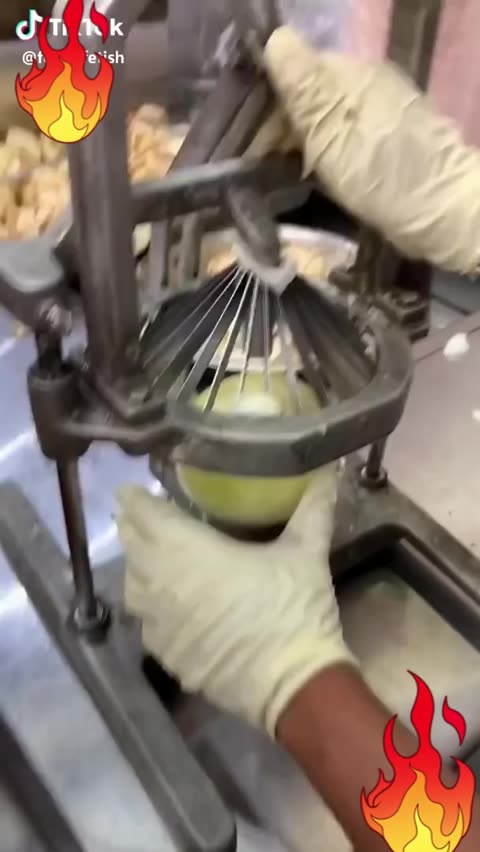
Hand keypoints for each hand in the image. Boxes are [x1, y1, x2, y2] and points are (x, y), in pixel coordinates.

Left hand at [117, 464, 354, 736]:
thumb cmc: (293, 609)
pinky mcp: (165, 655)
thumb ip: (312, 508)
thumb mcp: (306, 552)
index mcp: (186, 549)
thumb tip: (327, 472)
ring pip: (131, 586)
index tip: (133, 490)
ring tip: (154, 558)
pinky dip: (150, 608)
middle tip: (144, 517)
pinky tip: (168, 605)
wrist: (292, 685)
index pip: (144, 514)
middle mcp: (160, 582)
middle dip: (134, 528)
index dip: (135, 499)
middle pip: (131, 547)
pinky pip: (145, 623)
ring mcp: (158, 623)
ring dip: (137, 568)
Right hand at [250, 27, 479, 275]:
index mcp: (351, 74)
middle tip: (253, 163)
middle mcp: (365, 80)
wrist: (442, 213)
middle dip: (276, 123)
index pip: (293, 69)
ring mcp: (379, 106)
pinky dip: (320, 147)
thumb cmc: (383, 180)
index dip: (262, 102)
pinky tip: (307, 170)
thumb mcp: (333, 138)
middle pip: (307, 90)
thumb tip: (275, 38)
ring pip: (323, 111)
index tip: (241, 139)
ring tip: (273, 170)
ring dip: (296, 138)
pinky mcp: (386, 132)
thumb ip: (303, 90)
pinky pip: (342, 128)